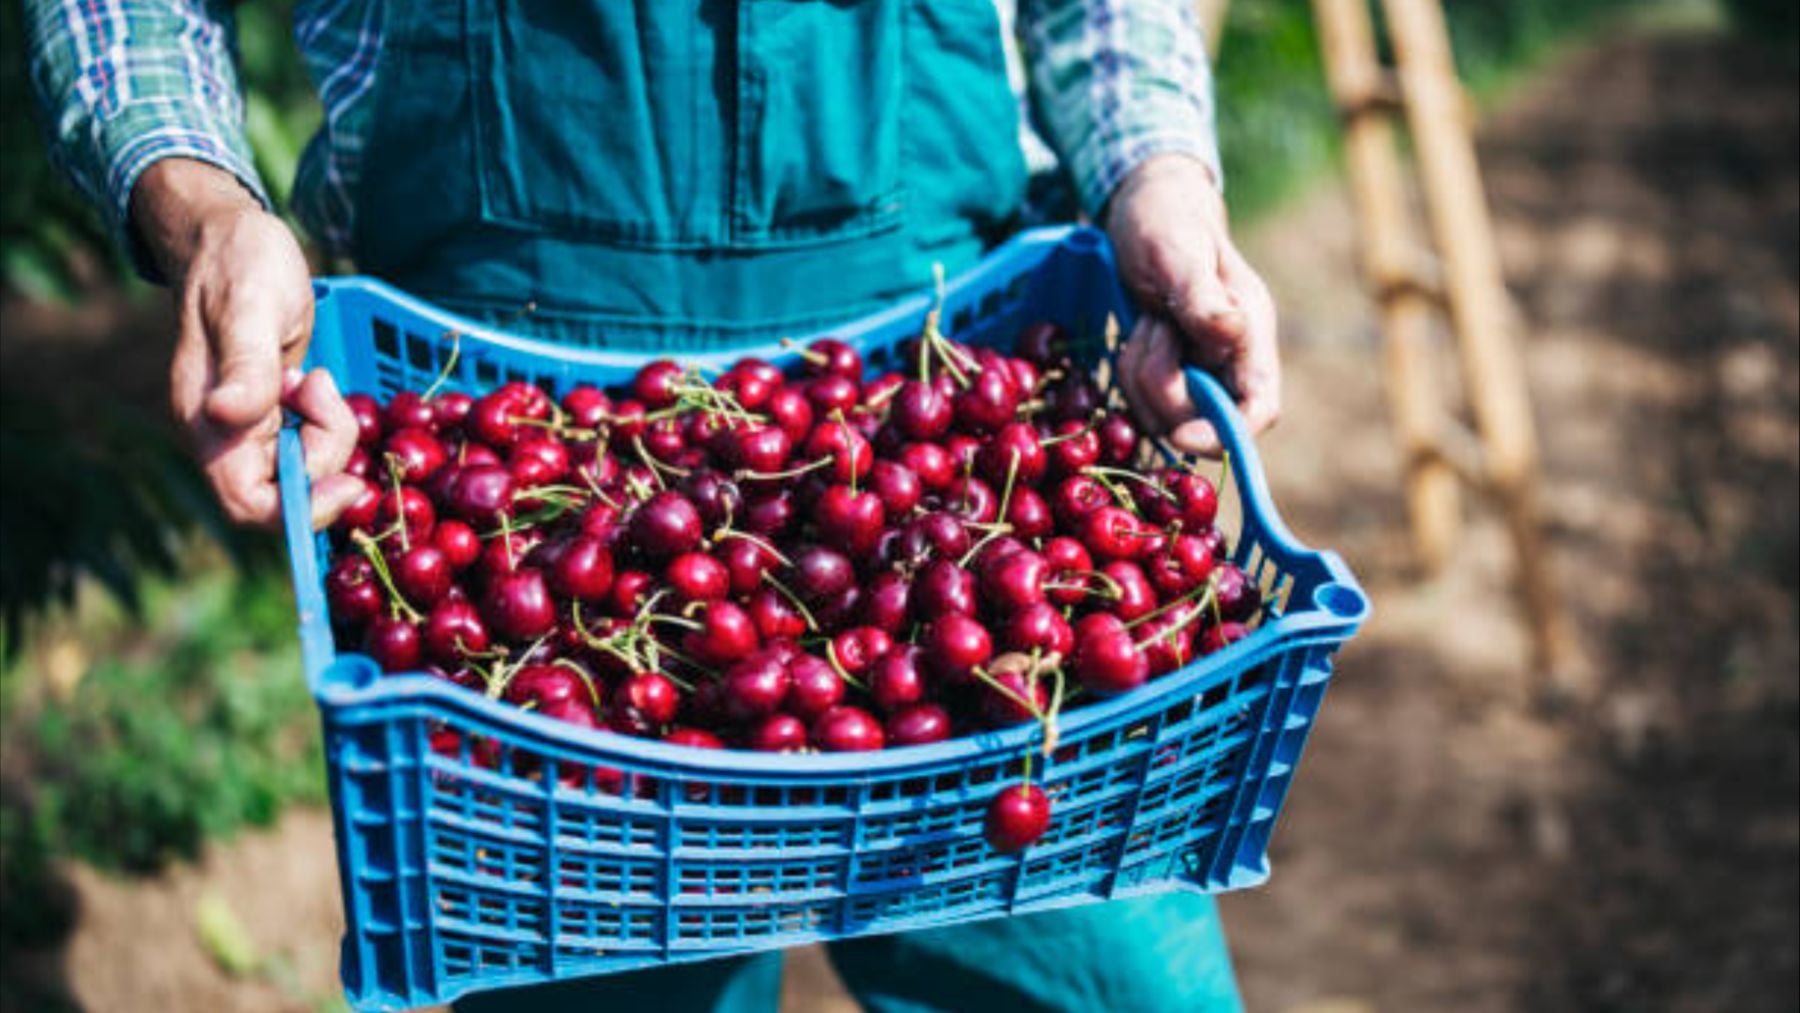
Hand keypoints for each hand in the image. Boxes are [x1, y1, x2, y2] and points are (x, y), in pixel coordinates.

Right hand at [132, 158, 361, 528]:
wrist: (232, 237)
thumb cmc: (238, 264)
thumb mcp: (252, 309)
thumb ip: (246, 366)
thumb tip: (227, 416)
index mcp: (208, 423)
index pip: (251, 505)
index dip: (304, 507)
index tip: (349, 478)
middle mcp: (225, 435)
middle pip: (289, 492)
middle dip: (325, 455)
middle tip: (325, 391)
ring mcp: (250, 427)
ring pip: (305, 468)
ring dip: (329, 432)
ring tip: (316, 376)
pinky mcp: (275, 414)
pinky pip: (311, 443)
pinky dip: (329, 423)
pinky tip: (318, 382)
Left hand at [1105, 154, 1278, 454]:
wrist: (1146, 208)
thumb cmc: (1167, 222)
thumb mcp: (1178, 253)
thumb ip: (1203, 297)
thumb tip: (1231, 333)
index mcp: (1250, 333)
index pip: (1259, 409)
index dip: (1225, 435)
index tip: (1180, 435)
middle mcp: (1232, 359)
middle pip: (1202, 420)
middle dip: (1162, 388)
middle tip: (1152, 329)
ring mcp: (1201, 368)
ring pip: (1166, 414)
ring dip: (1142, 375)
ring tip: (1148, 322)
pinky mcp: (1172, 372)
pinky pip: (1144, 401)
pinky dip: (1132, 374)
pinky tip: (1140, 333)